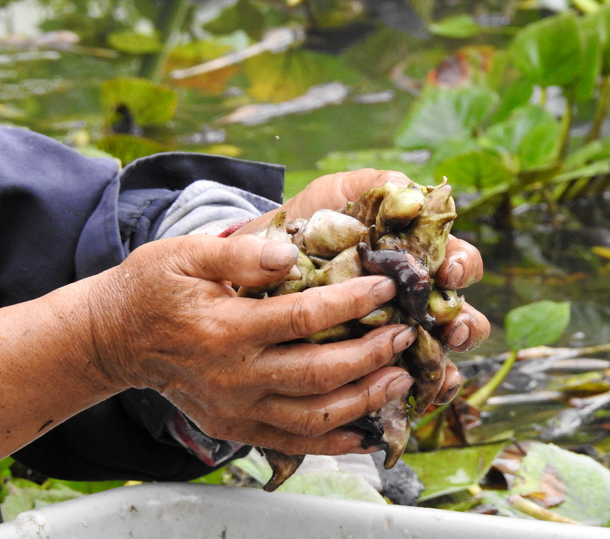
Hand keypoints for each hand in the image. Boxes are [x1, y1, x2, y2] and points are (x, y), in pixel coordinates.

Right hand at [88, 234, 416, 455]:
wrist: (115, 339)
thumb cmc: (154, 290)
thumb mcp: (185, 254)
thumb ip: (240, 254)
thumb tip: (291, 252)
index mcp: (226, 328)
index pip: (304, 317)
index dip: (352, 301)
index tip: (386, 285)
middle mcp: (235, 376)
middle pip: (319, 373)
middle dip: (372, 355)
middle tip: (406, 336)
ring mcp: (236, 408)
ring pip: (313, 416)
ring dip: (365, 401)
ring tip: (400, 380)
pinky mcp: (236, 427)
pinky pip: (293, 444)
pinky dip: (334, 442)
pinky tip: (366, 432)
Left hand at [232, 169, 490, 403]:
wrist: (259, 261)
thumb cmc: (309, 221)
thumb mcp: (337, 194)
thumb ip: (372, 185)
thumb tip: (407, 191)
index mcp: (416, 255)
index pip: (456, 260)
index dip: (461, 266)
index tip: (449, 272)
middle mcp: (415, 295)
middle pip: (458, 311)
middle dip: (464, 321)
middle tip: (451, 326)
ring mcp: (397, 330)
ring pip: (440, 351)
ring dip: (447, 360)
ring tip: (440, 365)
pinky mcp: (372, 361)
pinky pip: (407, 381)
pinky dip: (423, 389)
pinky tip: (425, 393)